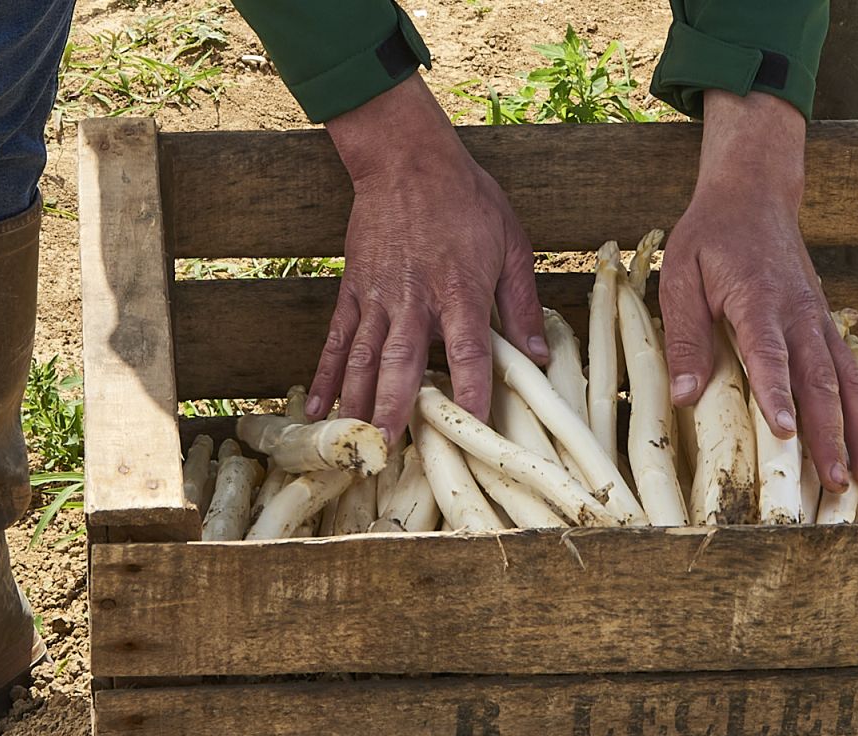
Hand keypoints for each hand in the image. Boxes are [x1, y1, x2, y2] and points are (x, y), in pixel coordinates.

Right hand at [310, 76, 546, 441]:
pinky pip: (336, 340)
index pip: (468, 353)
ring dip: (357, 405)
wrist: (406, 158)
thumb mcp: (512, 245)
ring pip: (363, 360)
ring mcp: (378, 297)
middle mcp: (415, 300)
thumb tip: (540, 358)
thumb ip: (523, 305)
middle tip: (387, 454)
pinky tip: (317, 411)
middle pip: (402, 365)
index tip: (471, 430)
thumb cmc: (467, 199)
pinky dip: (326, 377)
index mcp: (460, 291)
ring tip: (355, 445)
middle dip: (393, 412)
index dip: (470, 393)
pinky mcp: (353, 290)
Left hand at [660, 90, 857, 491]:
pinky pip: (852, 375)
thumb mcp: (680, 277)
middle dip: (830, 435)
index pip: (770, 355)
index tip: (786, 433)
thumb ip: (685, 337)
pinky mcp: (825, 328)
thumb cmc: (710, 238)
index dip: (778, 395)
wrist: (754, 195)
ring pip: (846, 382)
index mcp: (759, 302)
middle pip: (820, 381)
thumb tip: (684, 396)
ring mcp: (818, 322)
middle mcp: (799, 315)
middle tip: (836, 482)